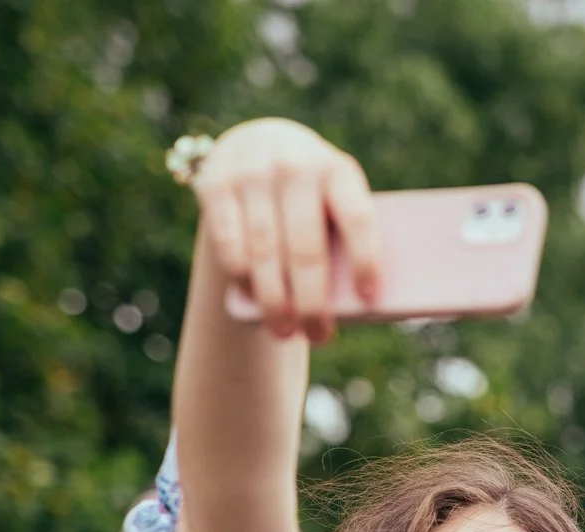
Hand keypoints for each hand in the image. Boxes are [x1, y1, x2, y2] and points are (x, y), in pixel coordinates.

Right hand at [191, 117, 379, 342]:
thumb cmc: (315, 193)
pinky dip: (241, 276)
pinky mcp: (215, 184)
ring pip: (264, 251)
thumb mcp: (338, 196)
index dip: (365, 260)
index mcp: (338, 171)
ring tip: (284, 331)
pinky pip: (227, 242)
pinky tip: (251, 300)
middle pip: (306, 247)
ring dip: (274, 299)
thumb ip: (347, 233)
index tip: (369, 299)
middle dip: (311, 301)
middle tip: (319, 336)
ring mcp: (252, 173)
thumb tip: (358, 303)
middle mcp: (295, 167)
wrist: (261, 142)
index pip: (357, 219)